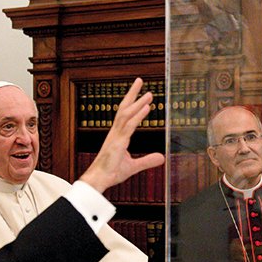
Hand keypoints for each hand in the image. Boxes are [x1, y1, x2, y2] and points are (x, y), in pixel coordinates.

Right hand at [79, 78, 164, 192]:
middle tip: (140, 80)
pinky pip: (129, 126)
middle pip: (123, 108)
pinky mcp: (117, 143)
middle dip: (132, 94)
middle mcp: (115, 132)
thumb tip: (162, 157)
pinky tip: (146, 108)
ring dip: (137, 102)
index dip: (132, 102)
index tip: (140, 92)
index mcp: (117, 135)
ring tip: (149, 94)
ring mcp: (116, 137)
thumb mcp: (133, 166)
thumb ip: (147, 161)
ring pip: (126, 114)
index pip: (125, 114)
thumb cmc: (111, 173)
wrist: (99, 180)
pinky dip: (138, 116)